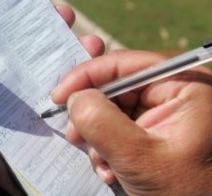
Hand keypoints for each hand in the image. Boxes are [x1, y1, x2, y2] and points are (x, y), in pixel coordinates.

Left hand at [0, 5, 104, 192]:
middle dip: (45, 25)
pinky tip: (96, 65)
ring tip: (87, 40)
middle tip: (62, 12)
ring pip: (48, 66)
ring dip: (70, 47)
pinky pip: (66, 95)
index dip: (1, 15)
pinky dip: (84, 78)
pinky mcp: (44, 123)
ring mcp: (23, 104)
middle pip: (22, 46)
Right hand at [52, 50, 211, 194]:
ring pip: (116, 109)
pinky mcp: (162, 133)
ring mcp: (171, 114)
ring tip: (101, 162)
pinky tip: (111, 169)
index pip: (126, 64)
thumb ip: (102, 122)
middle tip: (75, 135)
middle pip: (118, 86)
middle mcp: (180, 93)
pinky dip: (109, 147)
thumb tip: (75, 97)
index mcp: (187, 86)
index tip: (59, 96)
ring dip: (99, 136)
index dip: (87, 76)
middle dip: (92, 114)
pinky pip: (124, 128)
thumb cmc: (187, 193)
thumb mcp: (139, 158)